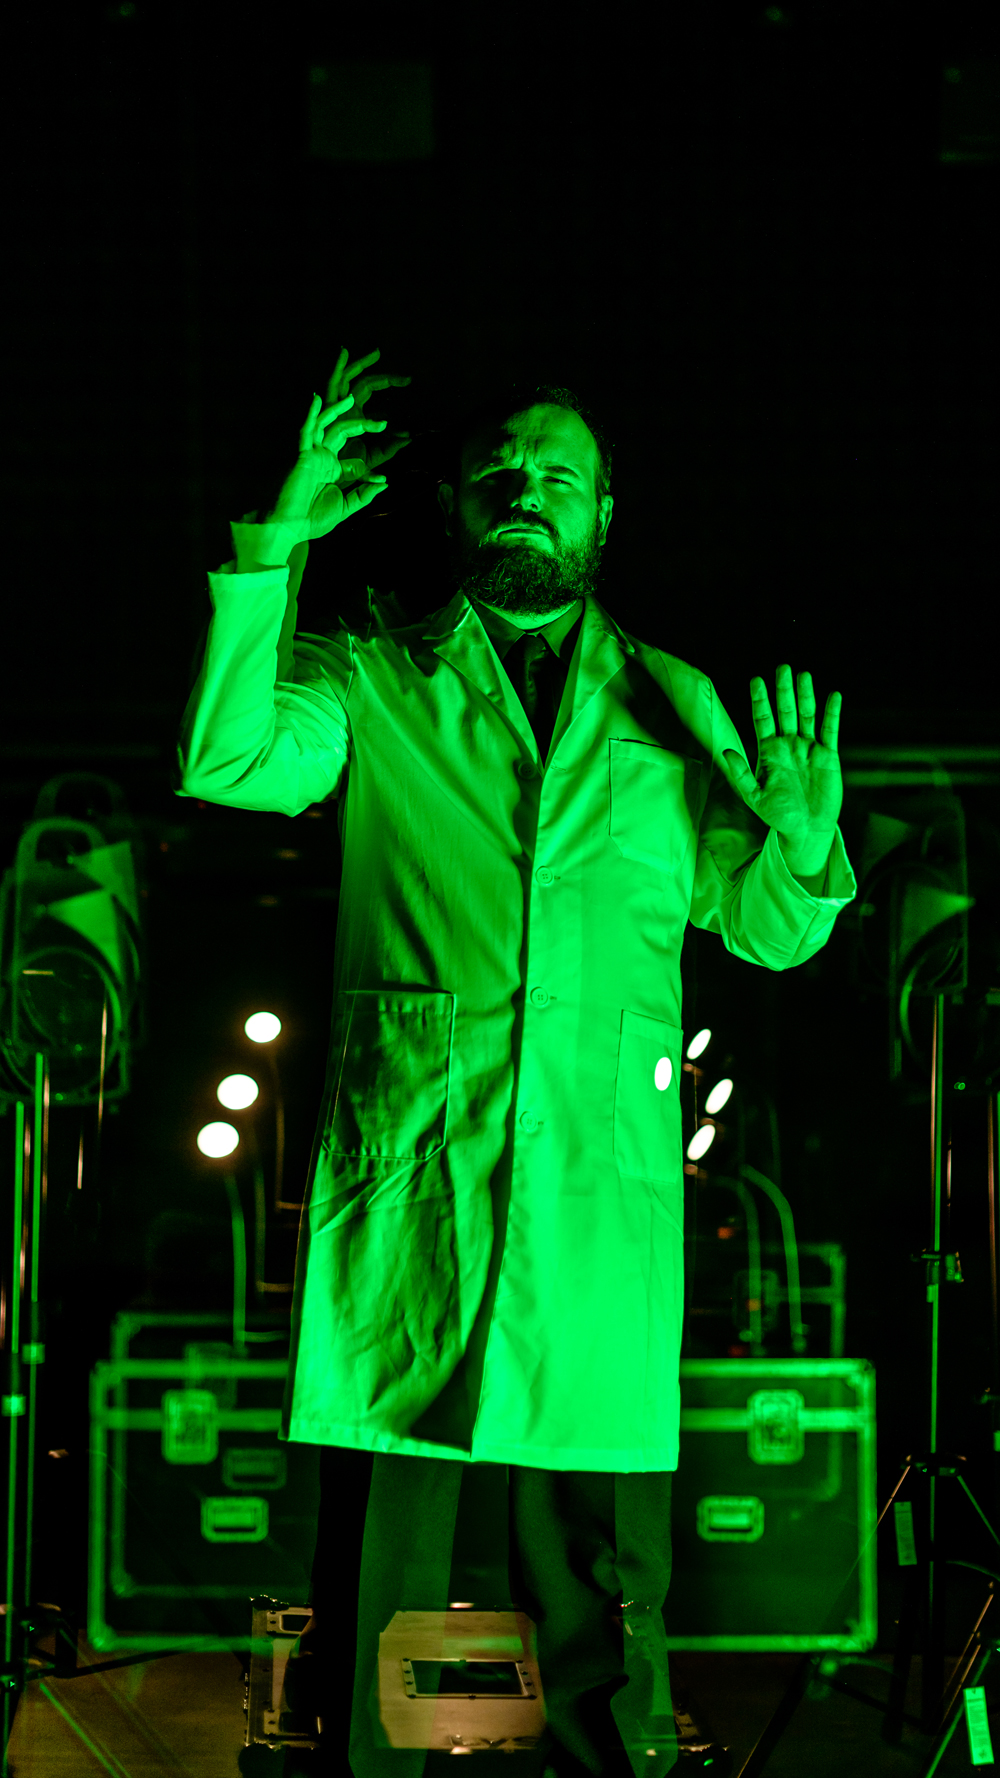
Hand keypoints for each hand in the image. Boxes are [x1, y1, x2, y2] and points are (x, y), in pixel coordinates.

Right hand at [264, 347, 410, 539]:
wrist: (287, 528)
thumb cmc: (311, 520)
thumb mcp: (345, 507)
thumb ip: (364, 494)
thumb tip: (385, 482)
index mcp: (331, 470)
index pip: (353, 456)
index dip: (369, 464)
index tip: (382, 474)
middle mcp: (321, 458)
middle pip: (341, 432)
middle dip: (361, 425)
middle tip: (383, 424)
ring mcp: (310, 455)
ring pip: (324, 425)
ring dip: (337, 410)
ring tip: (352, 397)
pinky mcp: (300, 455)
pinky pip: (305, 430)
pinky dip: (310, 414)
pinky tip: (316, 399)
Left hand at [722, 666, 842, 865]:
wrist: (805, 829)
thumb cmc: (777, 815)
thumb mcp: (754, 796)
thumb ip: (740, 773)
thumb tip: (724, 751)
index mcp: (768, 752)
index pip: (762, 719)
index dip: (760, 700)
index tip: (756, 680)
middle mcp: (788, 745)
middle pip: (785, 711)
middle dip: (783, 690)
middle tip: (782, 667)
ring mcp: (808, 748)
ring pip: (806, 716)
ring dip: (805, 696)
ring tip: (803, 675)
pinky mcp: (827, 756)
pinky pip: (830, 730)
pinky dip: (832, 713)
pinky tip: (833, 696)